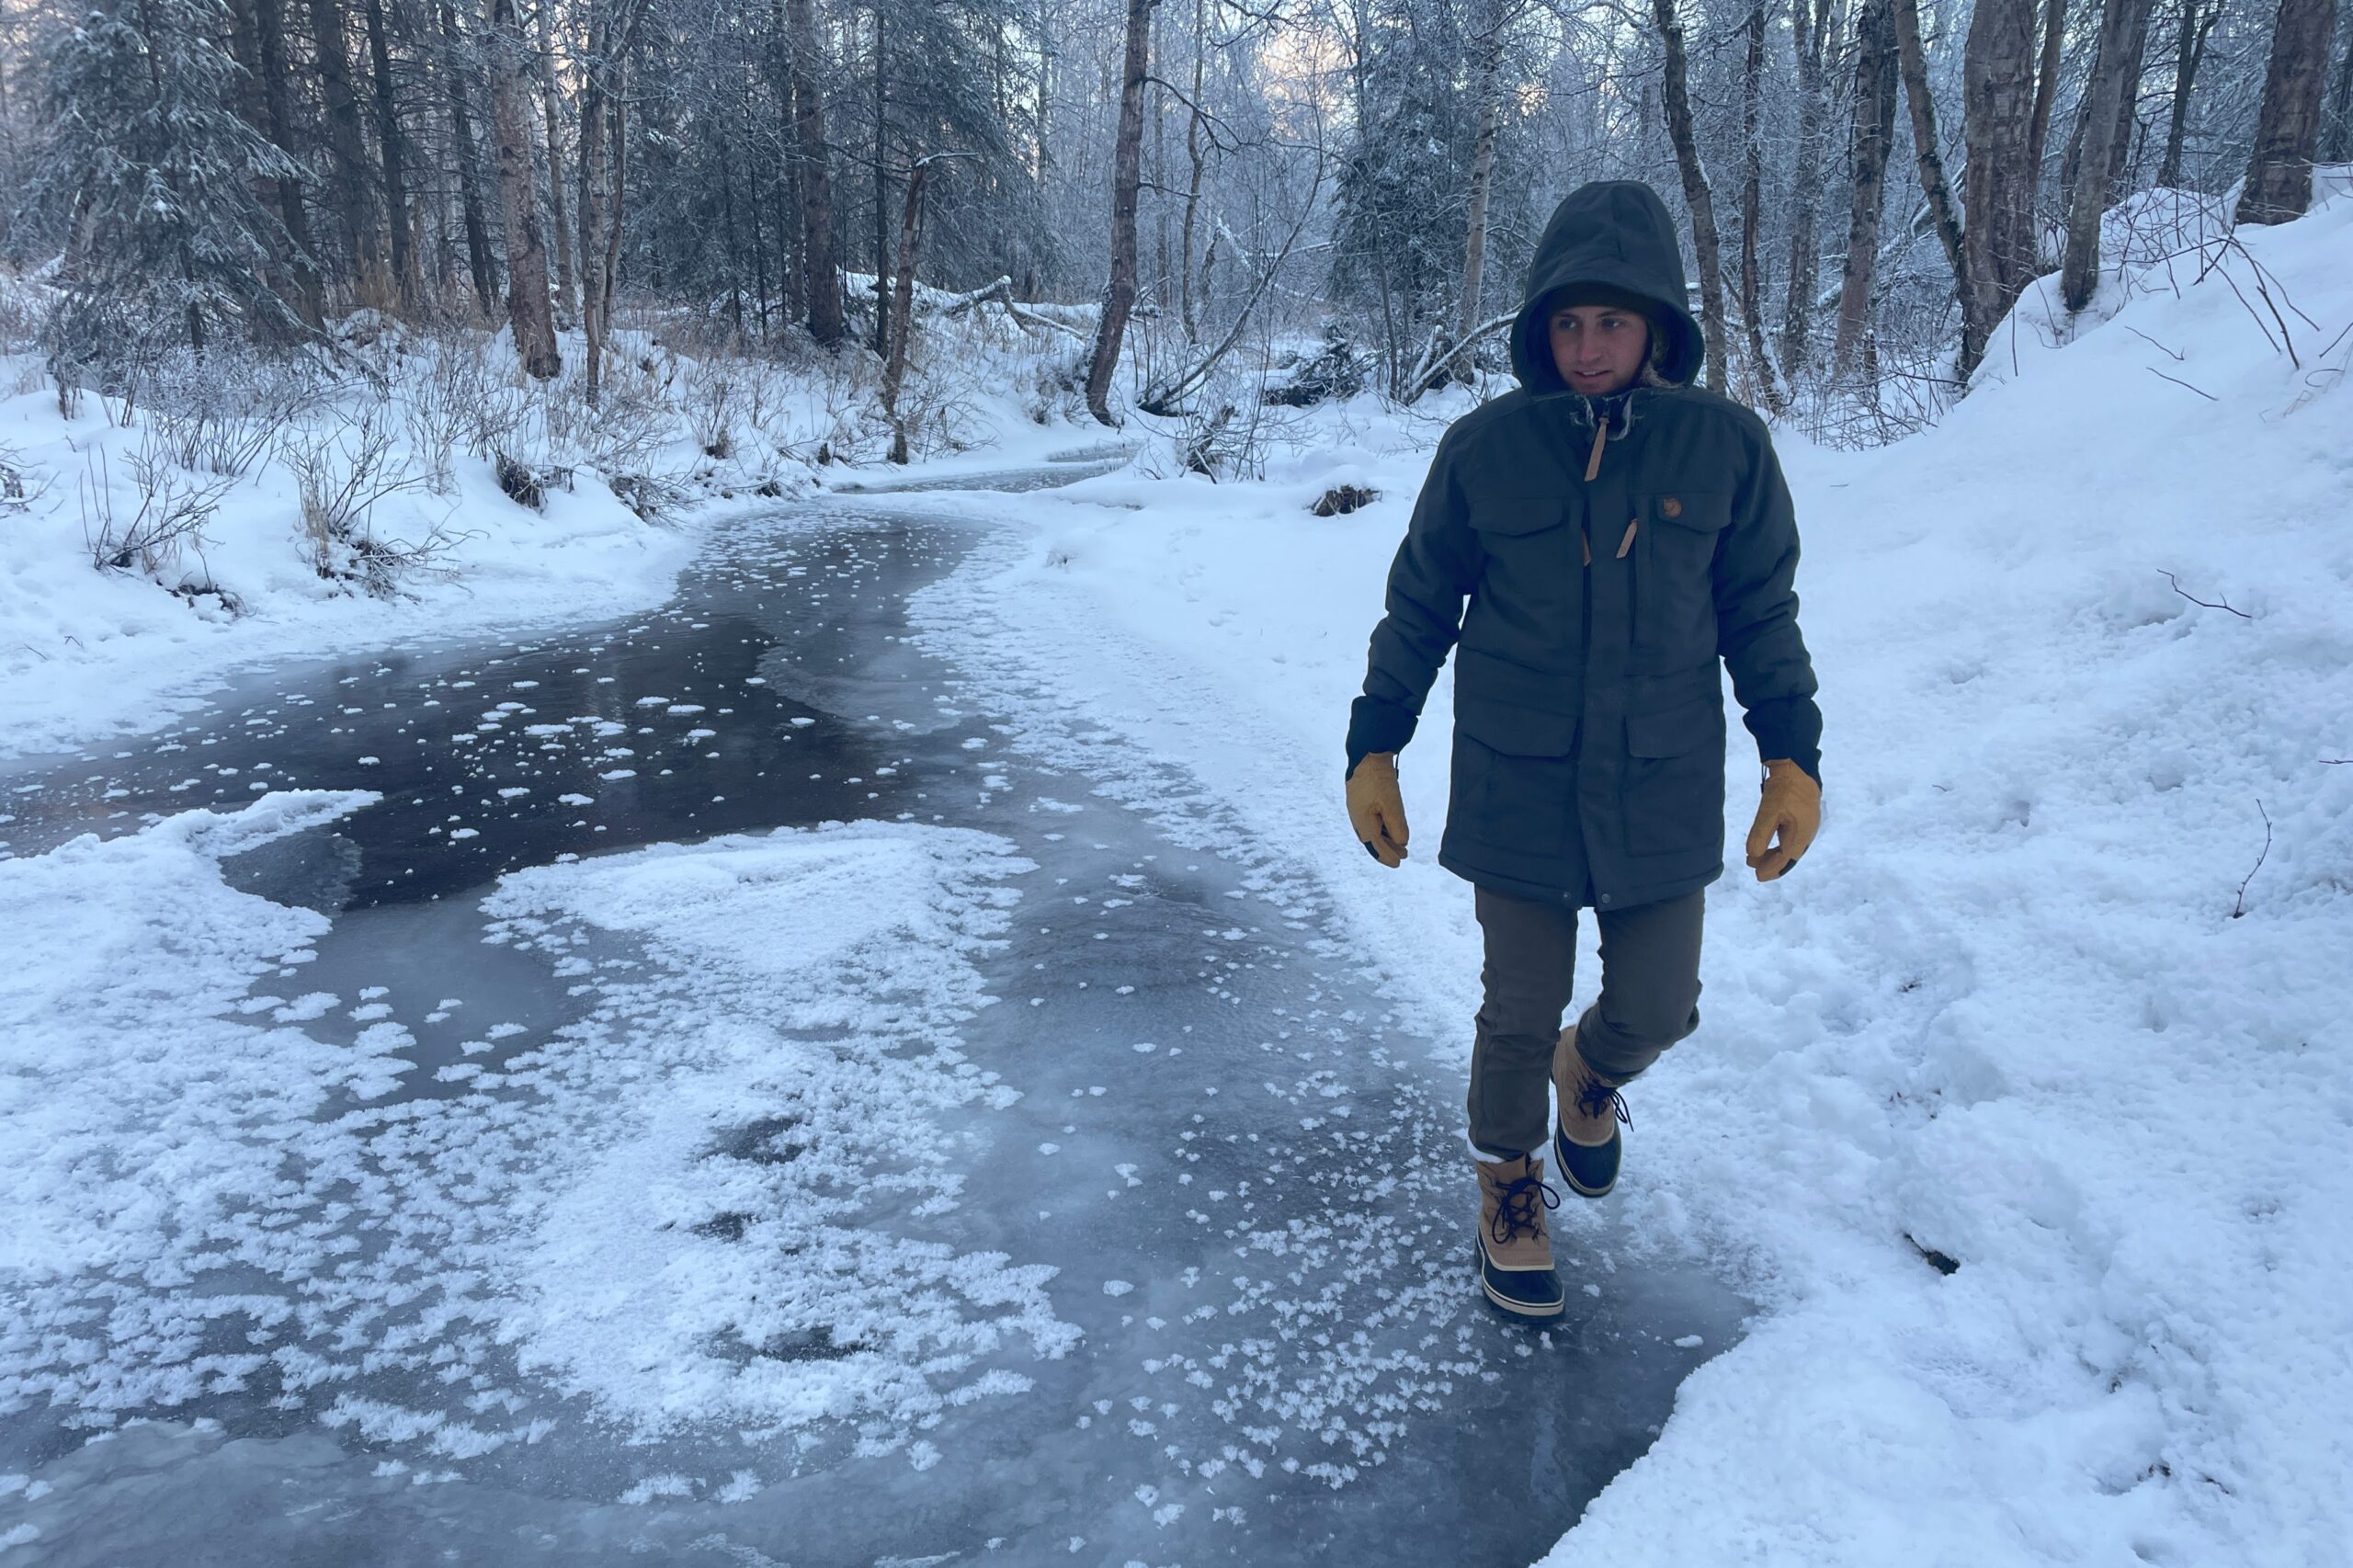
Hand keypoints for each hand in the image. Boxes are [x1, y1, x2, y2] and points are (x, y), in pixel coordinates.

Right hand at [1346, 753, 1409, 867]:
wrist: (1366, 755)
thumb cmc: (1379, 779)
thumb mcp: (1392, 804)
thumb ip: (1397, 826)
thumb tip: (1402, 842)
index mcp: (1363, 822)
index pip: (1376, 845)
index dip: (1388, 856)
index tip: (1399, 863)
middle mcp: (1357, 818)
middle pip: (1372, 840)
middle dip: (1387, 849)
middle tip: (1403, 856)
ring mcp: (1356, 808)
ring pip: (1371, 830)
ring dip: (1385, 838)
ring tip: (1399, 842)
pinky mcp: (1359, 799)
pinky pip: (1369, 820)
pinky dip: (1381, 828)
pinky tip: (1388, 826)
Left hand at [1745, 759, 1819, 881]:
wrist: (1798, 767)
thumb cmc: (1784, 789)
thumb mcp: (1769, 811)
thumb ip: (1760, 834)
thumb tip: (1753, 855)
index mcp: (1801, 835)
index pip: (1785, 859)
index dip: (1771, 869)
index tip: (1757, 876)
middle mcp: (1808, 833)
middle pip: (1789, 856)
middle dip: (1771, 864)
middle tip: (1752, 867)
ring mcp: (1808, 826)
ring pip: (1791, 848)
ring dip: (1775, 854)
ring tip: (1756, 856)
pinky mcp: (1805, 819)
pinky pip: (1793, 839)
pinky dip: (1781, 845)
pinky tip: (1770, 844)